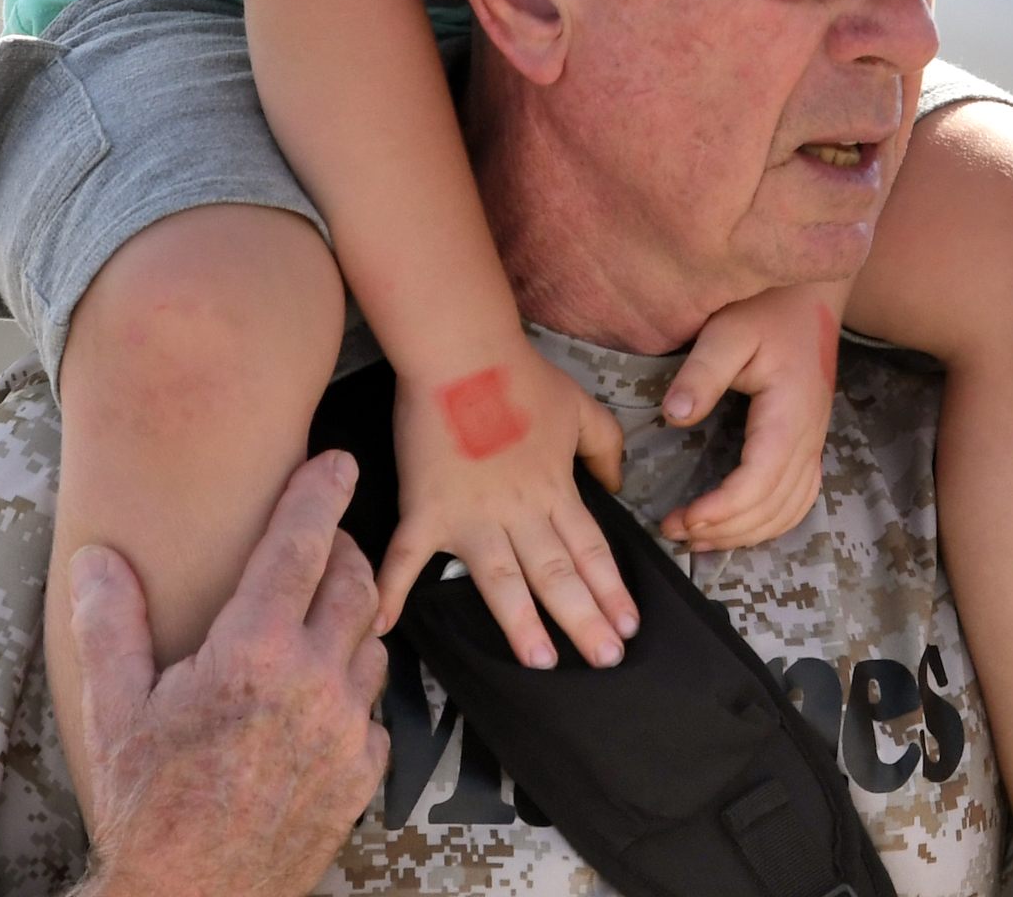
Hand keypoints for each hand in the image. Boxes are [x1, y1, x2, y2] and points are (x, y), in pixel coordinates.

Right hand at [68, 455, 388, 896]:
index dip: (320, 495)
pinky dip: (354, 688)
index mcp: (252, 654)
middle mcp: (312, 684)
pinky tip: (323, 692)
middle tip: (325, 539)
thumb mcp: (113, 710)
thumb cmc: (146, 806)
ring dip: (352, 617)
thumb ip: (110, 623)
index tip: (337, 462)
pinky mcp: (361, 773)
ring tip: (321, 613)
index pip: (301, 547)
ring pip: (372, 643)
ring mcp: (345, 730)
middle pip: (354, 584)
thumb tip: (98, 559)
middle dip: (344, 549)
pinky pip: (375, 709)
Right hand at [382, 346, 636, 668]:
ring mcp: (471, 515)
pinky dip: (392, 589)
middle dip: (585, 619)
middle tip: (606, 658)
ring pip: (502, 580)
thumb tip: (616, 484)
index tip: (629, 625)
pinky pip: (407, 556)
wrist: (462, 350)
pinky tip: (383, 626)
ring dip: (523, 623)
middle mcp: (518, 511)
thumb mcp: (580, 407)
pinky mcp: (425, 508)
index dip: (611, 590)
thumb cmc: (520, 373)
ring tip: (543, 661)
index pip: (590, 550)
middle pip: (556, 574)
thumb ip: (604, 447)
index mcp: (554, 488)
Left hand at [659, 283, 840, 549]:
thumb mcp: (727, 330)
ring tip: (698, 538)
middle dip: (725, 529)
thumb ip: (702, 373)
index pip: (760, 480)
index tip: (682, 519)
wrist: (810, 293)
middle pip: (773, 506)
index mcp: (790, 413)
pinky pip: (799, 499)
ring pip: (789, 510)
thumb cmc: (766, 307)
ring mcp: (814, 441)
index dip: (722, 509)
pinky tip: (736, 526)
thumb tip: (674, 418)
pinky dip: (769, 523)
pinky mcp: (809, 442)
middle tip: (674, 531)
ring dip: (746, 534)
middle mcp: (809, 435)